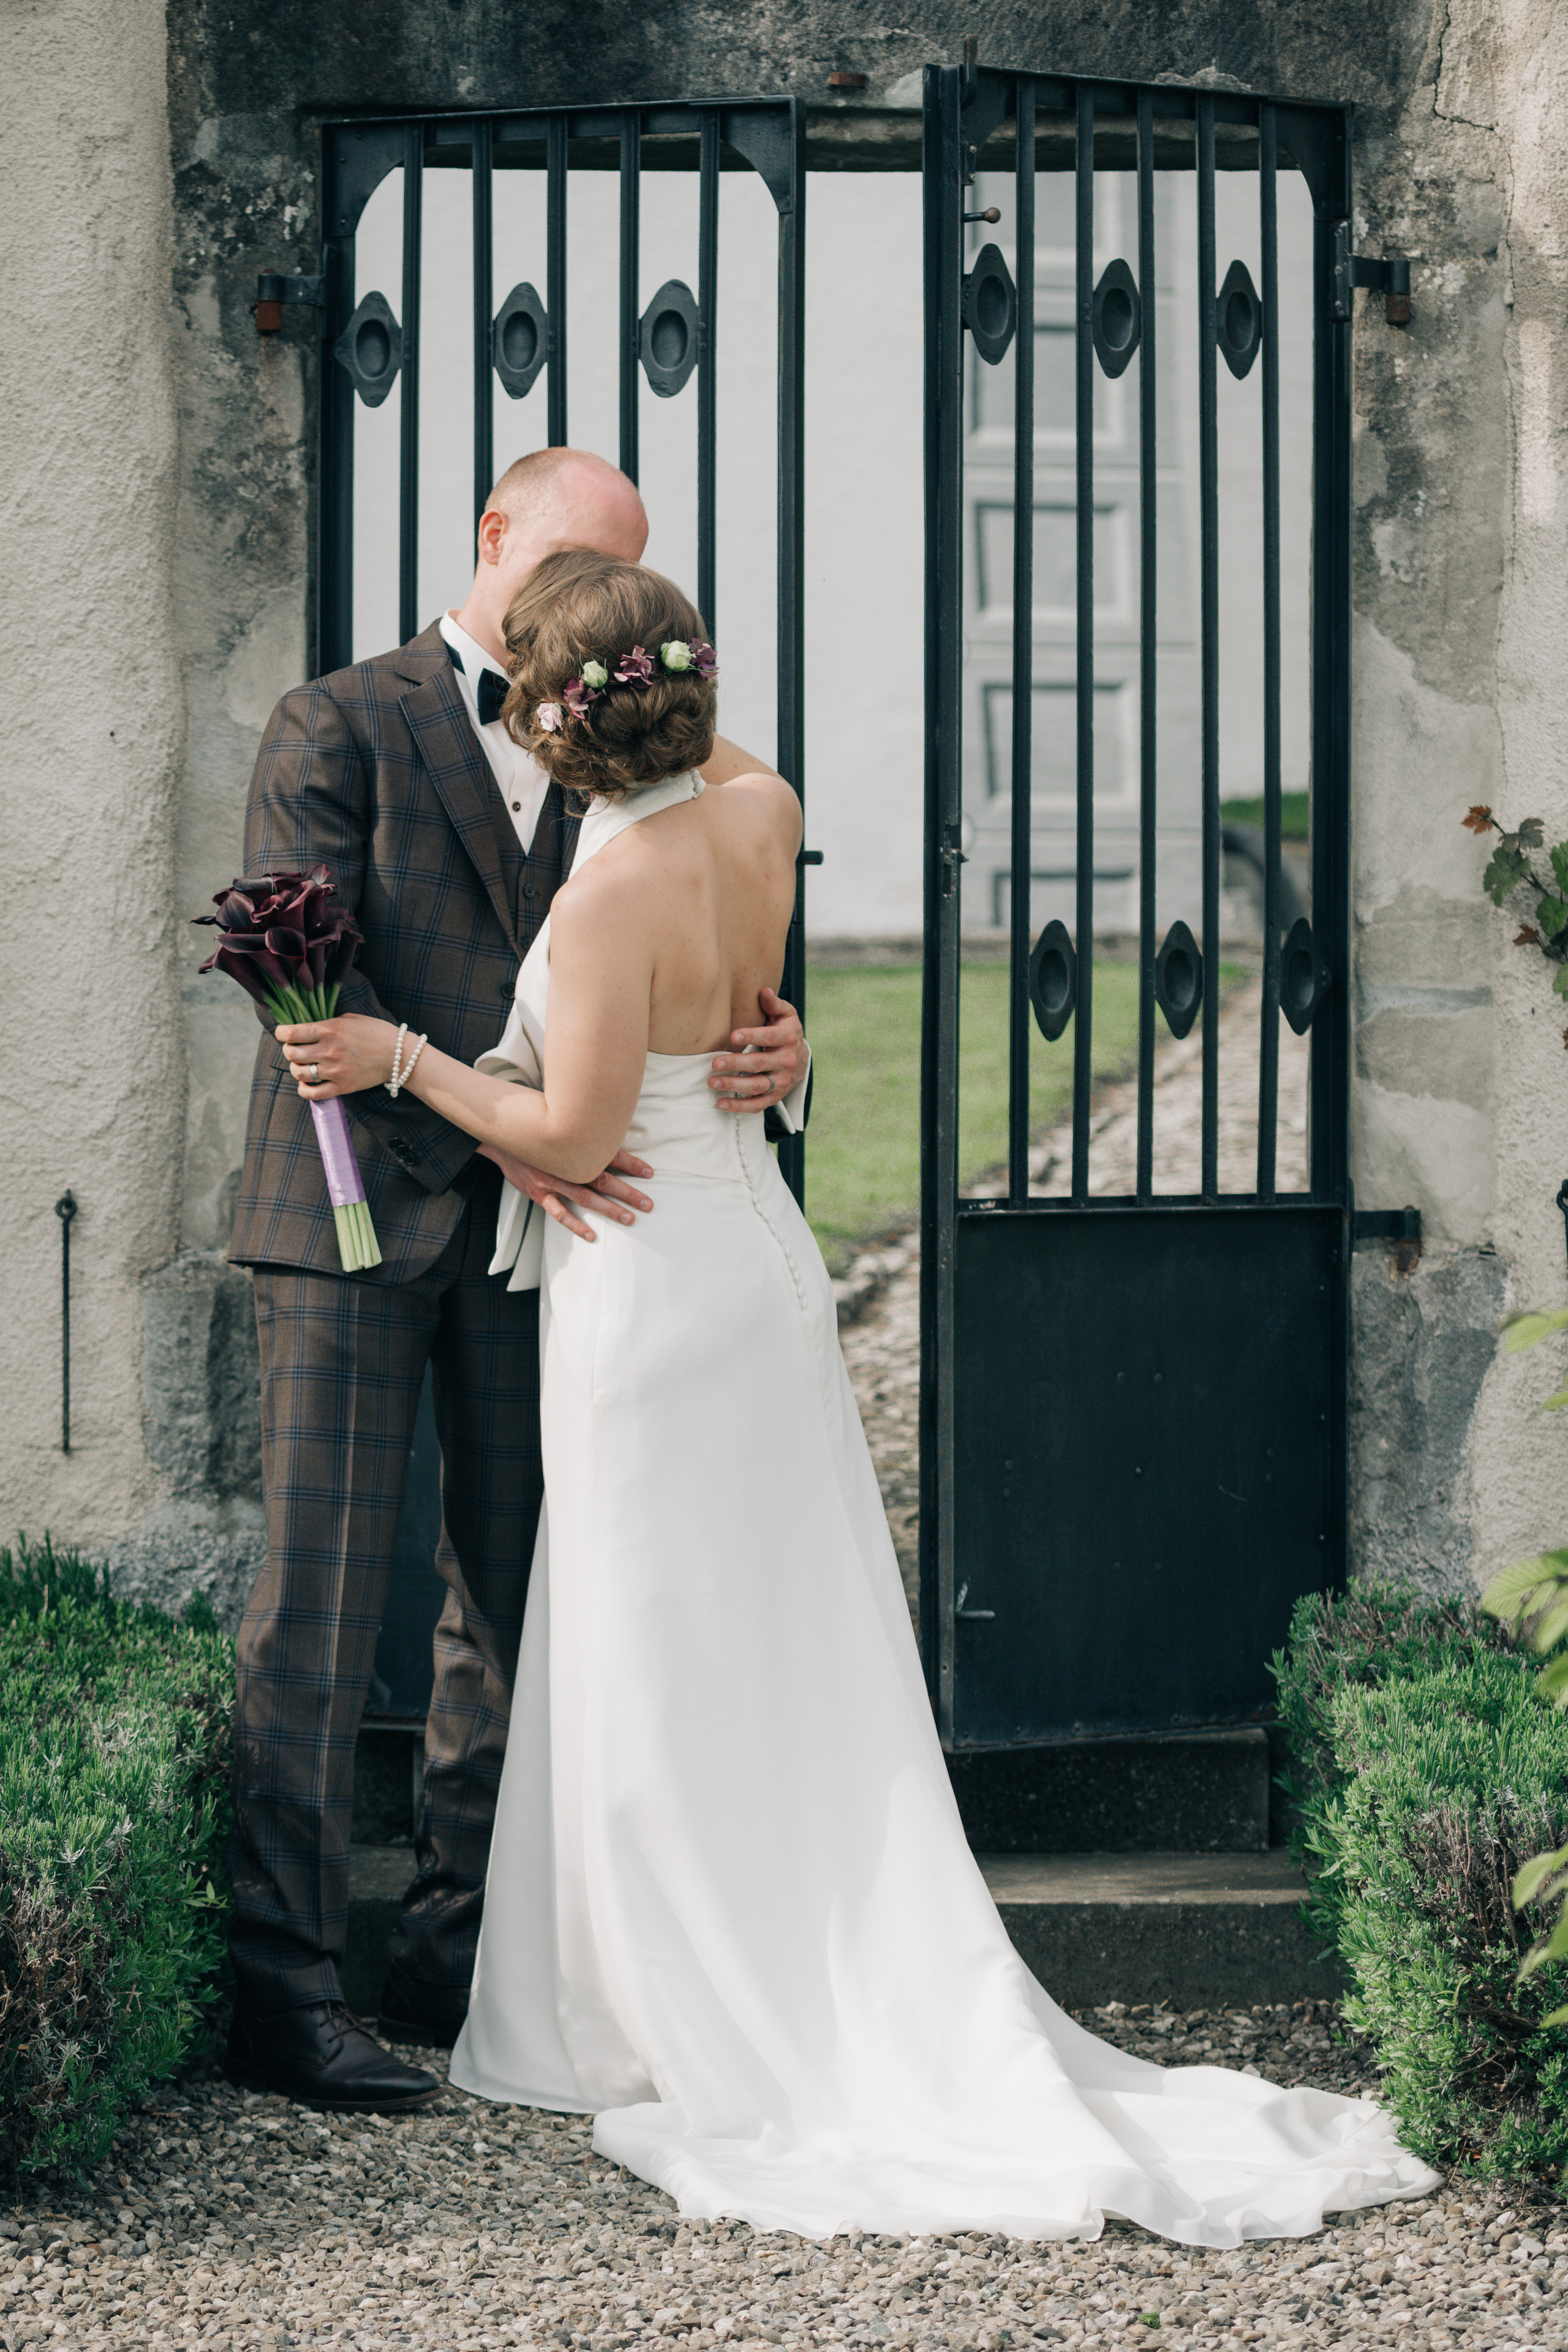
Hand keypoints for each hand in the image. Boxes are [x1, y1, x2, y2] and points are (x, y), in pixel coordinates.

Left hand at [278, 1016, 398, 1097]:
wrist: (398, 1055)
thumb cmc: (375, 1032)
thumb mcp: (349, 1018)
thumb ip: (326, 1023)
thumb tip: (306, 1028)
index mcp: (329, 1029)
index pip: (290, 1033)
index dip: (281, 1033)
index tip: (284, 1034)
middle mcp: (328, 1050)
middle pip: (290, 1053)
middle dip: (289, 1050)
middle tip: (296, 1049)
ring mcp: (334, 1071)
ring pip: (298, 1073)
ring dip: (296, 1069)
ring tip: (304, 1065)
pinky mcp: (342, 1087)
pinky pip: (312, 1094)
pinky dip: (304, 1090)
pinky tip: (307, 1084)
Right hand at [478, 1143, 653, 1241]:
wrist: (503, 1136)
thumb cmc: (537, 1130)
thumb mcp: (561, 1126)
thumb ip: (585, 1134)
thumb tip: (610, 1134)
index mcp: (576, 1145)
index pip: (609, 1154)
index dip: (631, 1163)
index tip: (650, 1172)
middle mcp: (567, 1164)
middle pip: (603, 1179)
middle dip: (628, 1192)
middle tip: (648, 1204)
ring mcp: (553, 1180)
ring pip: (586, 1197)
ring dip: (609, 1209)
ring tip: (629, 1219)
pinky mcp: (539, 1193)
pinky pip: (559, 1212)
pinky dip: (575, 1225)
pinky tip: (591, 1235)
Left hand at [709, 986, 805, 1113]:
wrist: (801, 1059)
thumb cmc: (786, 1032)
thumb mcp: (785, 1015)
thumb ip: (774, 1004)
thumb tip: (764, 992)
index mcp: (788, 1038)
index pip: (770, 1037)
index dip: (752, 1036)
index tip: (733, 1035)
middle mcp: (787, 1061)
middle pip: (759, 1064)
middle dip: (736, 1064)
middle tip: (714, 1064)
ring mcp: (781, 1081)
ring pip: (757, 1086)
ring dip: (734, 1086)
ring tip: (713, 1082)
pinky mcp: (775, 1096)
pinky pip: (758, 1104)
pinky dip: (739, 1106)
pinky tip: (721, 1103)